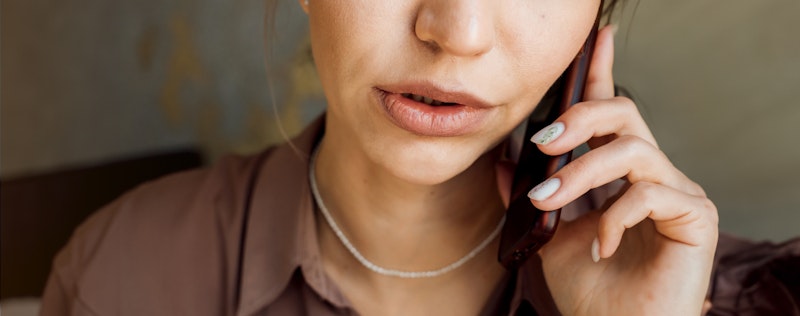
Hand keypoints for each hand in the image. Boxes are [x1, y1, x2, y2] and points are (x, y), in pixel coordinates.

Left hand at [495, 25, 718, 314]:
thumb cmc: (592, 291)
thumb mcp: (549, 236)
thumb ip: (533, 196)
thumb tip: (506, 162)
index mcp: (620, 175)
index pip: (611, 115)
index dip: (602, 75)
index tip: (595, 41)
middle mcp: (652, 175)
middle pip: (626, 115)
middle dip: (580, 118)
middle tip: (544, 142)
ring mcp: (677, 194)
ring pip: (633, 151)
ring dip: (582, 173)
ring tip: (549, 204)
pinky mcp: (696, 217)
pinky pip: (650, 195)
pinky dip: (614, 219)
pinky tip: (599, 247)